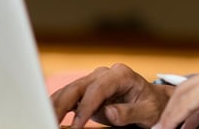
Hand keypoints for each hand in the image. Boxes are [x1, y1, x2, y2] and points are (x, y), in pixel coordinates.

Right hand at [51, 63, 171, 127]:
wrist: (153, 101)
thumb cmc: (152, 105)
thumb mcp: (147, 111)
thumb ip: (129, 112)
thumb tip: (109, 112)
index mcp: (120, 75)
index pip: (97, 89)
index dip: (85, 107)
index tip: (77, 125)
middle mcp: (104, 74)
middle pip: (78, 87)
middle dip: (62, 104)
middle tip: (50, 121)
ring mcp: (94, 81)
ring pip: (69, 91)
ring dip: (55, 105)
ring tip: (46, 120)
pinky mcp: (88, 91)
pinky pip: (70, 97)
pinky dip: (58, 106)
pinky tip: (49, 115)